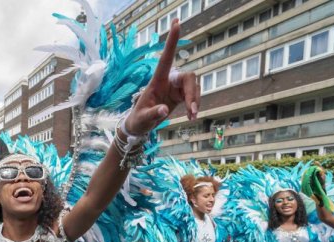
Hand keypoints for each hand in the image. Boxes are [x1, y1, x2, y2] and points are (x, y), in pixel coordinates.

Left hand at [124, 19, 199, 135]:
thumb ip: (152, 113)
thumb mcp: (142, 119)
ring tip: (192, 117)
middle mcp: (167, 81)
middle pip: (187, 77)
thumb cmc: (138, 120)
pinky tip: (191, 116)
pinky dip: (195, 105)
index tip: (176, 23)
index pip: (166, 58)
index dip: (171, 41)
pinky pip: (193, 95)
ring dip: (195, 100)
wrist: (140, 127)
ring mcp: (175, 88)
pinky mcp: (180, 96)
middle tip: (192, 111)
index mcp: (156, 81)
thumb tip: (164, 110)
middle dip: (192, 93)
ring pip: (193, 86)